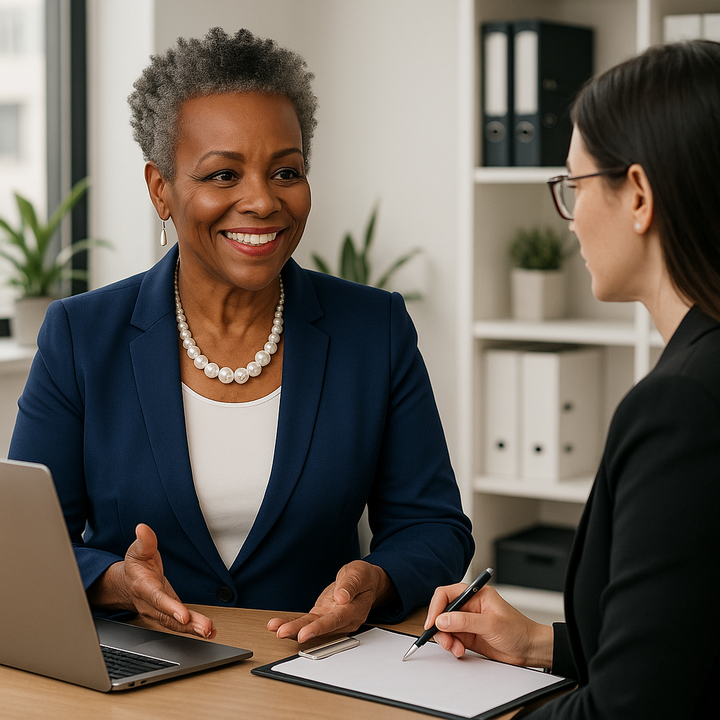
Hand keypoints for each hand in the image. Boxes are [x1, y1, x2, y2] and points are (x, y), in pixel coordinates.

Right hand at [88, 523, 215, 639]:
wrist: (127, 583)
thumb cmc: (135, 566)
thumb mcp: (137, 550)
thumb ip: (144, 541)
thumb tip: (143, 528)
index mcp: (143, 587)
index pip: (157, 598)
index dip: (170, 607)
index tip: (184, 615)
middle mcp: (150, 604)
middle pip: (168, 617)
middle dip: (186, 624)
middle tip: (205, 628)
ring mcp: (158, 612)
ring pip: (174, 624)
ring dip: (192, 629)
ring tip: (209, 630)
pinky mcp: (167, 615)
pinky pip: (179, 625)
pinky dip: (193, 629)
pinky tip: (209, 631)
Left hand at [267, 561, 393, 642]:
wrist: (365, 582)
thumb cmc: (363, 577)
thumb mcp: (359, 574)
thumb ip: (351, 585)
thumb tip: (342, 596)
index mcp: (354, 610)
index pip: (336, 621)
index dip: (319, 628)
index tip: (304, 633)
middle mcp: (343, 620)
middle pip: (321, 628)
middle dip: (300, 631)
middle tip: (283, 633)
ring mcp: (332, 619)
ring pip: (311, 626)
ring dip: (293, 629)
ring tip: (276, 629)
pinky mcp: (323, 616)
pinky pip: (307, 622)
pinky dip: (292, 624)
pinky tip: (278, 625)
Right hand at [425, 583, 552, 668]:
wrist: (530, 649)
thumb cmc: (518, 630)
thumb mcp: (491, 624)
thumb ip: (465, 621)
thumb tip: (442, 620)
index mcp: (475, 594)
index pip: (446, 594)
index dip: (436, 607)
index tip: (433, 622)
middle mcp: (469, 606)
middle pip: (442, 612)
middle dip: (440, 627)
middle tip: (445, 640)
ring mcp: (467, 621)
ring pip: (445, 627)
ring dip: (446, 639)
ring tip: (455, 648)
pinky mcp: (468, 635)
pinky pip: (452, 638)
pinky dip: (452, 646)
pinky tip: (459, 651)